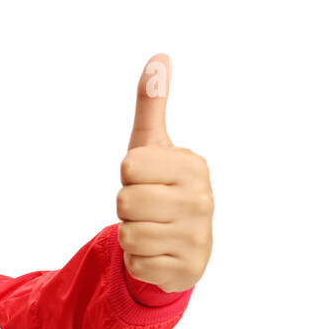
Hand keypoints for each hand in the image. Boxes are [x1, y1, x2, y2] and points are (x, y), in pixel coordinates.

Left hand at [116, 54, 212, 292]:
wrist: (183, 243)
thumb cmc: (161, 187)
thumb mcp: (152, 146)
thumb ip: (151, 105)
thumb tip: (158, 57)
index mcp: (193, 166)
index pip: (128, 167)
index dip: (128, 175)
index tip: (147, 179)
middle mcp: (203, 200)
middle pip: (124, 201)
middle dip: (127, 206)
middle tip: (148, 207)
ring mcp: (198, 237)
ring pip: (128, 233)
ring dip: (131, 234)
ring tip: (153, 228)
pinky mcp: (186, 271)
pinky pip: (135, 263)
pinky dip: (138, 260)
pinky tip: (158, 252)